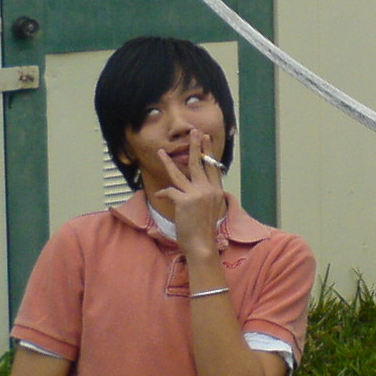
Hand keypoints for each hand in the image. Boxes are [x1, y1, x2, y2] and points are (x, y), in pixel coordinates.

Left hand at [159, 132, 228, 251]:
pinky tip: (159, 194)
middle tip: (193, 131)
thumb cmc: (204, 230)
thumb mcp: (211, 209)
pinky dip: (163, 193)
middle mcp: (208, 190)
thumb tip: (198, 186)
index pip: (212, 166)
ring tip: (161, 151)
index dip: (208, 151)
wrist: (202, 245)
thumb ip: (206, 194)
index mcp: (216, 191)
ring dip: (168, 161)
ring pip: (180, 173)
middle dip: (196, 145)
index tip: (206, 138)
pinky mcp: (184, 201)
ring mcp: (196, 194)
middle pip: (199, 163)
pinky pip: (169, 191)